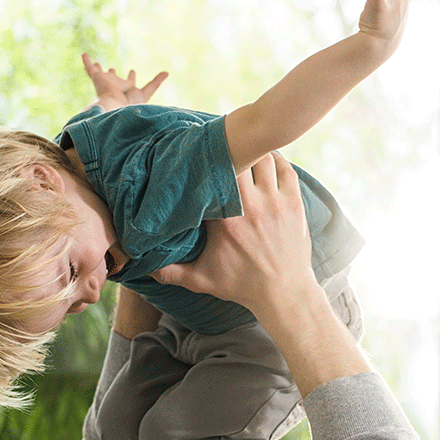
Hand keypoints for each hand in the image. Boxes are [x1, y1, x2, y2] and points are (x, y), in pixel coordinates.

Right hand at [82, 53, 168, 110]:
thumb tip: (167, 72)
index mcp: (127, 90)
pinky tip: (84, 54)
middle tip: (112, 70)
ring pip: (101, 73)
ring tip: (95, 63)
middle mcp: (115, 86)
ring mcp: (105, 82)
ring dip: (98, 69)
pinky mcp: (97, 79)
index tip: (132, 71)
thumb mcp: (147, 92)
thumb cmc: (131, 105)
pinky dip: (87, 62)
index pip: (129, 82)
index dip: (131, 77)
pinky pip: (90, 69)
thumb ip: (156, 82)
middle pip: (113, 78)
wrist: (115, 109)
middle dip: (113, 74)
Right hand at [153, 152, 316, 323]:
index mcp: (224, 220)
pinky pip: (286, 169)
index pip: (210, 178)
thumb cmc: (242, 286)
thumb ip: (172, 272)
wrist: (283, 294)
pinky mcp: (294, 204)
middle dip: (229, 149)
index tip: (198, 154)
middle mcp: (249, 206)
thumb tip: (146, 266)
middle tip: (221, 145)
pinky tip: (268, 158)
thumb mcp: (202, 280)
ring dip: (253, 152)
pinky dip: (277, 160)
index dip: (204, 161)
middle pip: (239, 158)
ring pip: (264, 157)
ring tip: (243, 150)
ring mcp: (274, 202)